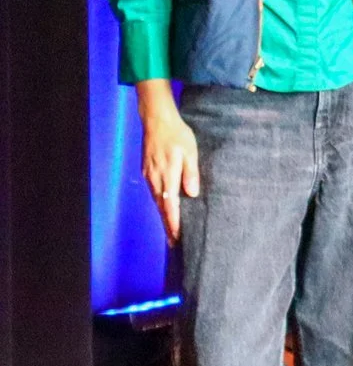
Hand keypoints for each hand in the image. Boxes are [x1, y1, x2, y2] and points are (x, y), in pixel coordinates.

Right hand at [137, 79, 198, 242]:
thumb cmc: (177, 136)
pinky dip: (160, 204)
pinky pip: (154, 192)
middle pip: (162, 208)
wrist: (157, 122)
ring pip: (157, 201)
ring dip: (164, 216)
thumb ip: (191, 173)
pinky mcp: (147, 172)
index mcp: (168, 176)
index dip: (174, 223)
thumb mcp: (190, 152)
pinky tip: (165, 208)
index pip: (171, 206)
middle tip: (174, 243)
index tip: (177, 238)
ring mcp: (150, 176)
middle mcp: (156, 179)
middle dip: (168, 226)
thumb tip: (192, 193)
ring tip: (171, 230)